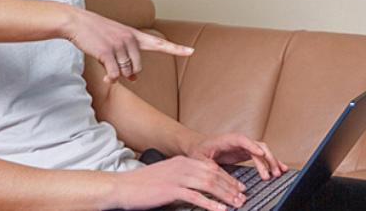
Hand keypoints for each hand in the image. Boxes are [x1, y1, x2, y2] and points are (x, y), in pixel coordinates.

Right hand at [66, 8, 193, 82]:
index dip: (177, 49)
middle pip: (138, 68)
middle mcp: (130, 38)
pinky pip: (115, 74)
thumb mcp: (115, 39)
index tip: (191, 51)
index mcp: (134, 34)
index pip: (160, 43)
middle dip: (129, 72)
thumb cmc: (95, 31)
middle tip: (117, 68)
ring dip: (117, 74)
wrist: (76, 22)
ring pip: (126, 72)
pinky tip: (106, 78)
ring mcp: (119, 45)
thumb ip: (128, 55)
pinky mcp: (107, 52)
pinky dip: (111, 79)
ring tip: (107, 67)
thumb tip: (133, 78)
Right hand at [114, 156, 246, 210]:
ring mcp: (176, 177)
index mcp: (181, 161)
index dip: (227, 177)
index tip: (238, 187)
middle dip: (231, 186)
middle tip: (242, 197)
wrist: (123, 186)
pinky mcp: (171, 190)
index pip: (210, 166)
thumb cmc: (143, 184)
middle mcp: (181, 166)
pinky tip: (220, 210)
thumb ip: (182, 177)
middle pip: (213, 174)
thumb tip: (199, 187)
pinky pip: (195, 196)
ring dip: (225, 195)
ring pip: (208, 184)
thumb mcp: (166, 175)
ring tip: (236, 204)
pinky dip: (210, 204)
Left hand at [186, 133, 288, 179]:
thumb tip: (218, 172)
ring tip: (277, 174)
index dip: (251, 145)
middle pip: (256, 145)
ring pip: (262, 151)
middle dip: (267, 158)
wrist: (197, 146)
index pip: (241, 139)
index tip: (260, 154)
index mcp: (226, 139)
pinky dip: (271, 162)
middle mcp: (238, 141)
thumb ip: (210, 164)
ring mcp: (244, 146)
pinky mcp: (246, 153)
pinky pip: (262, 156)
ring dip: (271, 161)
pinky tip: (280, 168)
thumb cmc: (198, 150)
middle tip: (271, 173)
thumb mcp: (200, 158)